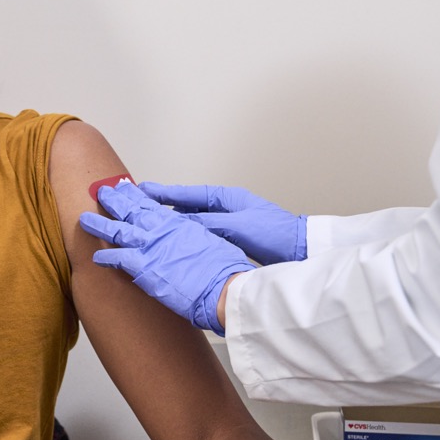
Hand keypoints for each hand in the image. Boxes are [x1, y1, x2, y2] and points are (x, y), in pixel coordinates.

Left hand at [80, 180, 253, 334]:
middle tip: (102, 193)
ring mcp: (150, 247)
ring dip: (99, 224)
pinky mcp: (143, 267)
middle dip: (114, 201)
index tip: (124, 187)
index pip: (150, 204)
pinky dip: (105, 257)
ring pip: (117, 230)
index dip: (134, 195)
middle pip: (130, 210)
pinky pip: (117, 259)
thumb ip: (192, 236)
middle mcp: (160, 230)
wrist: (225, 288)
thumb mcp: (210, 242)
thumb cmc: (224, 270)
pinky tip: (95, 257)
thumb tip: (187, 238)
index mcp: (177, 223)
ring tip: (84, 219)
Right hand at [138, 182, 306, 264]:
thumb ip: (208, 224)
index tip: (141, 190)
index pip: (186, 194)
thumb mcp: (237, 226)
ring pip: (192, 222)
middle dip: (163, 207)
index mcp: (225, 198)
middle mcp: (223, 208)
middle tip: (138, 206)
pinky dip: (188, 236)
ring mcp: (227, 223)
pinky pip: (202, 235)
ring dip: (174, 224)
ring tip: (151, 225)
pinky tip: (175, 243)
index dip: (162, 193)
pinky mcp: (230, 239)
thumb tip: (180, 225)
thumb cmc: (275, 233)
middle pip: (186, 207)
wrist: (301, 250)